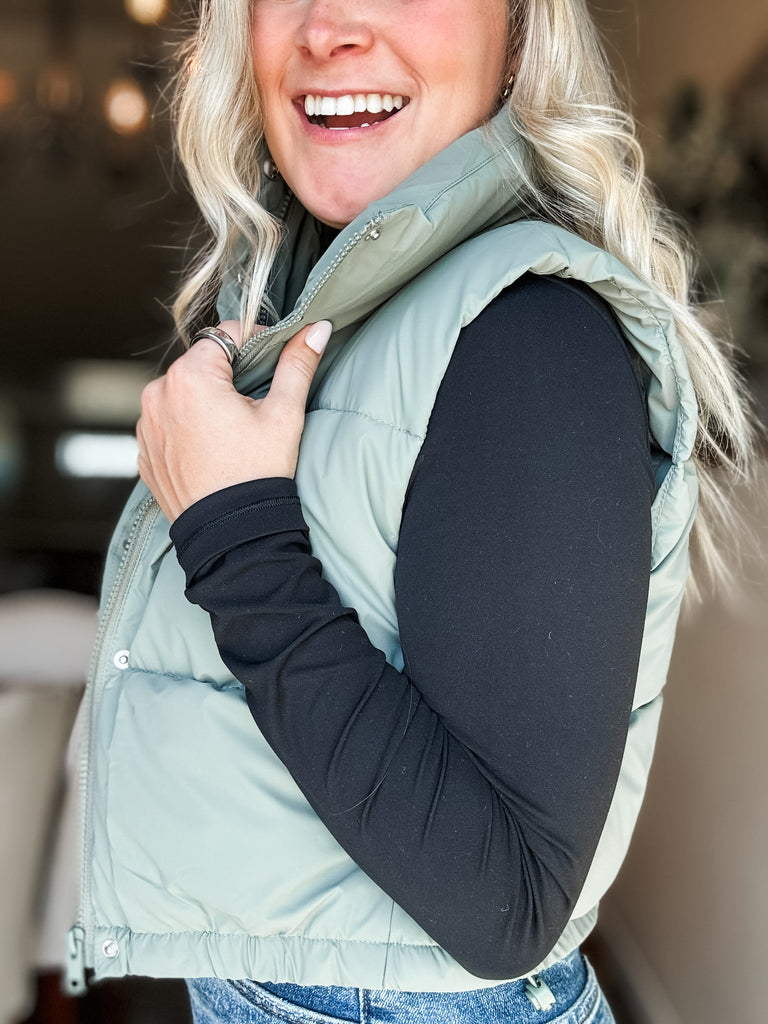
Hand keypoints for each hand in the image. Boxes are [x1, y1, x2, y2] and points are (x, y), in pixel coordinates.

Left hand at [136, 319, 331, 522]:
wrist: (232, 533)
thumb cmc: (258, 473)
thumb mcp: (284, 415)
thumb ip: (297, 364)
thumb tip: (316, 329)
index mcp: (191, 376)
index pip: (226, 335)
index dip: (256, 343)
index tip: (273, 365)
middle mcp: (158, 394)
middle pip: (201, 365)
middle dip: (228, 377)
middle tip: (255, 407)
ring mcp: (147, 424)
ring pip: (182, 394)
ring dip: (205, 402)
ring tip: (232, 433)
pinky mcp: (145, 451)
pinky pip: (167, 424)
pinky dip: (187, 428)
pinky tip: (212, 451)